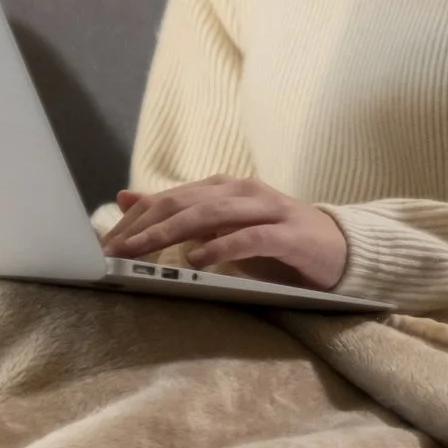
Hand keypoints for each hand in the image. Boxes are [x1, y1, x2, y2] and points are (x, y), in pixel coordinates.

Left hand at [100, 176, 348, 290]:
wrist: (342, 250)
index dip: (133, 221)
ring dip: (169, 234)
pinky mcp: (290, 234)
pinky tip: (198, 259)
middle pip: (181, 203)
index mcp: (221, 188)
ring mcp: (267, 209)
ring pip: (209, 215)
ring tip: (140, 252)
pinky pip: (251, 237)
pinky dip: (222, 246)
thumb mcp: (222, 228)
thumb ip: (177, 213)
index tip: (105, 246)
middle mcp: (241, 191)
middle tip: (112, 252)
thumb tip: (126, 198)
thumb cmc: (275, 242)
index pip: (166, 200)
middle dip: (142, 228)